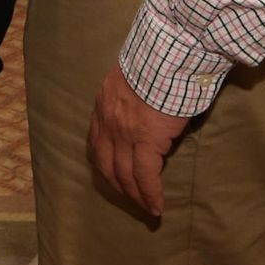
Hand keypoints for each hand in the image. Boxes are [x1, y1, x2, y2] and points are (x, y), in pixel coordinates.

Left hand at [88, 62, 190, 216]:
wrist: (167, 55)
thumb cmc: (157, 62)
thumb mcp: (131, 78)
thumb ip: (130, 98)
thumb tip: (143, 110)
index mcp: (104, 106)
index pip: (97, 143)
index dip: (105, 163)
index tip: (114, 177)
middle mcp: (108, 122)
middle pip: (107, 163)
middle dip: (117, 185)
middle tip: (130, 199)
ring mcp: (125, 133)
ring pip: (125, 174)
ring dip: (135, 195)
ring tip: (147, 209)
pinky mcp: (148, 141)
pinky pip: (146, 176)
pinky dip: (151, 194)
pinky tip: (157, 206)